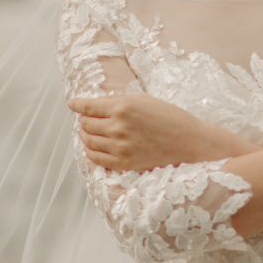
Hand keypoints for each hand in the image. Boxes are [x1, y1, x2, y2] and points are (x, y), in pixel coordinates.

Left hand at [69, 93, 249, 173]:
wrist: (189, 142)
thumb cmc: (169, 117)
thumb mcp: (143, 100)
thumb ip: (117, 102)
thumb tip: (93, 105)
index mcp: (123, 107)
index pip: (88, 107)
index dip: (77, 104)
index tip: (73, 104)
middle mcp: (118, 127)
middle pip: (85, 124)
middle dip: (84, 120)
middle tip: (89, 118)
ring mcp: (120, 147)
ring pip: (88, 141)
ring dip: (86, 135)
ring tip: (91, 132)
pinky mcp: (124, 163)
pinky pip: (96, 158)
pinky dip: (91, 151)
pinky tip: (96, 147)